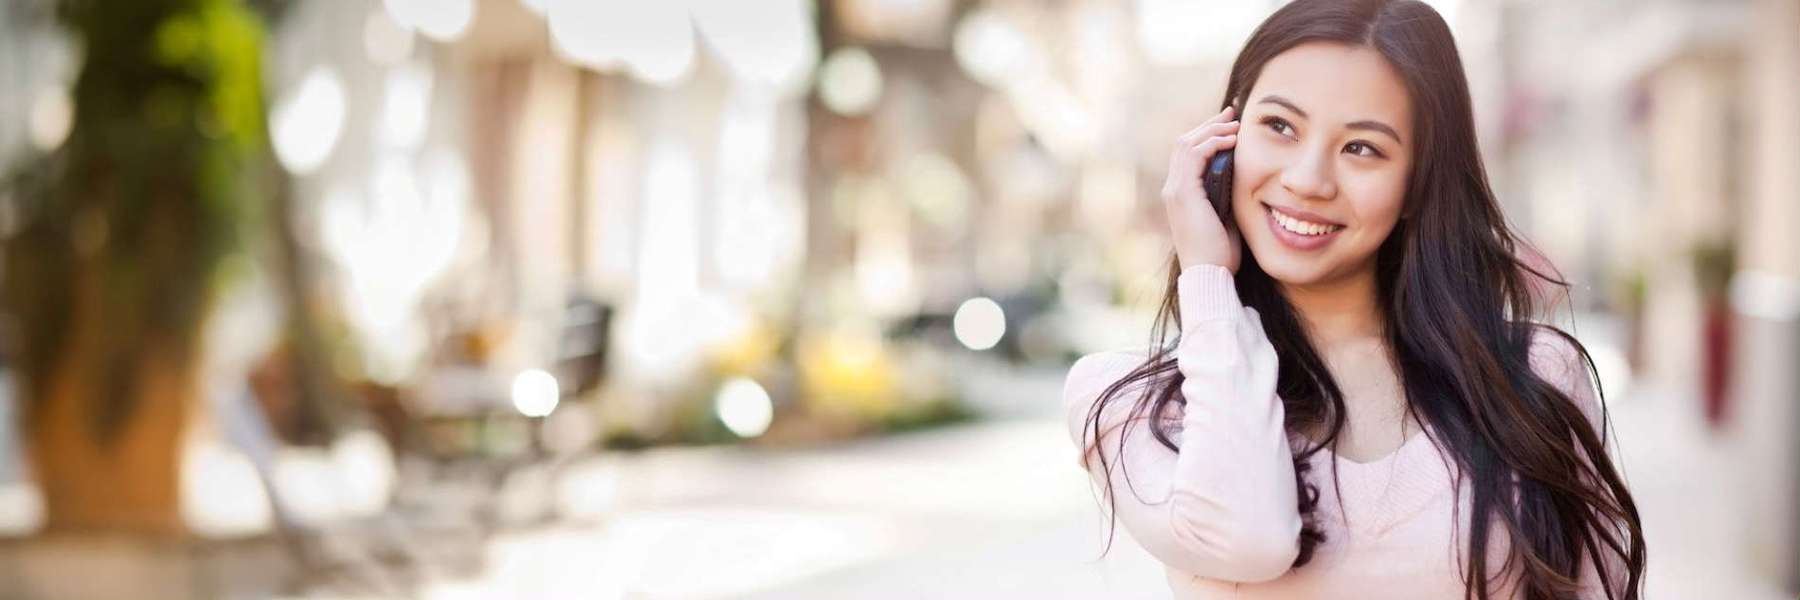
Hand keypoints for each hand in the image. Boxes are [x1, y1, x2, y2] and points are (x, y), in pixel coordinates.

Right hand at [1161, 106, 1240, 272]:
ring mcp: (1174, 190)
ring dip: (1211, 130)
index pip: (1188, 154)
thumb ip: (1225, 196)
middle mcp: (1172, 189)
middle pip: (1184, 143)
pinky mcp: (1183, 193)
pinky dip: (1213, 143)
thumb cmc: (1219, 254)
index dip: (1207, 135)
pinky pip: (1195, 155)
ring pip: (1187, 144)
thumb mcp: (1224, 217)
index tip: (1229, 125)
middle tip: (1232, 113)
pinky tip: (1232, 140)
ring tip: (1235, 124)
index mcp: (1180, 195)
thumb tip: (1241, 177)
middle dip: (1209, 125)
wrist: (1209, 274)